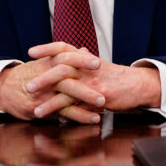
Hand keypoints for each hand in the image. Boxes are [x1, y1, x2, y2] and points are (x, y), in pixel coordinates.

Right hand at [0, 44, 104, 122]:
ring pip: (67, 95)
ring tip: (103, 105)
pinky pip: (63, 111)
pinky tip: (92, 118)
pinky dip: (79, 115)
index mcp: (48, 62)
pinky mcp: (42, 107)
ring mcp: (44, 92)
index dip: (81, 59)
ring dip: (86, 100)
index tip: (97, 62)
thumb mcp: (45, 62)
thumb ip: (66, 57)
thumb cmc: (28, 74)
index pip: (65, 57)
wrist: (4, 88)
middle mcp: (46, 76)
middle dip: (86, 83)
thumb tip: (85, 50)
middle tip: (104, 88)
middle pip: (68, 77)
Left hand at [26, 43, 161, 122]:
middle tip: (28, 85)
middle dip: (43, 76)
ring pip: (66, 88)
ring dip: (49, 100)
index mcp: (86, 58)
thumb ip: (86, 59)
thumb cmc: (117, 76)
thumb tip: (79, 50)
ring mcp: (92, 81)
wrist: (138, 84)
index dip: (47, 48)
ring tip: (34, 108)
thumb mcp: (100, 65)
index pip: (63, 47)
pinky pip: (78, 105)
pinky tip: (55, 118)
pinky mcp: (99, 96)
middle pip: (61, 67)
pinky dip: (65, 111)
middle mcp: (87, 67)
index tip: (31, 51)